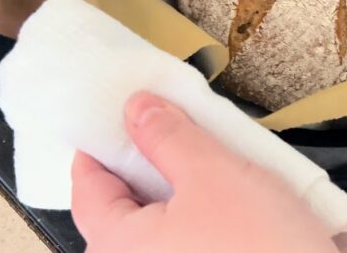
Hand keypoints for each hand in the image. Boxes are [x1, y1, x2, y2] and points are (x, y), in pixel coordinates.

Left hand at [71, 93, 337, 252]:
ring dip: (176, 194)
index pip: (86, 187)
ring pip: (156, 228)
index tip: (122, 114)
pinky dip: (196, 220)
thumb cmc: (259, 244)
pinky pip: (184, 246)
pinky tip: (230, 205)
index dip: (101, 145)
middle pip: (119, 210)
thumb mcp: (212, 173)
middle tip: (174, 133)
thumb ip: (167, 137)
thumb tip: (135, 108)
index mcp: (117, 246)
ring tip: (210, 165)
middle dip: (145, 168)